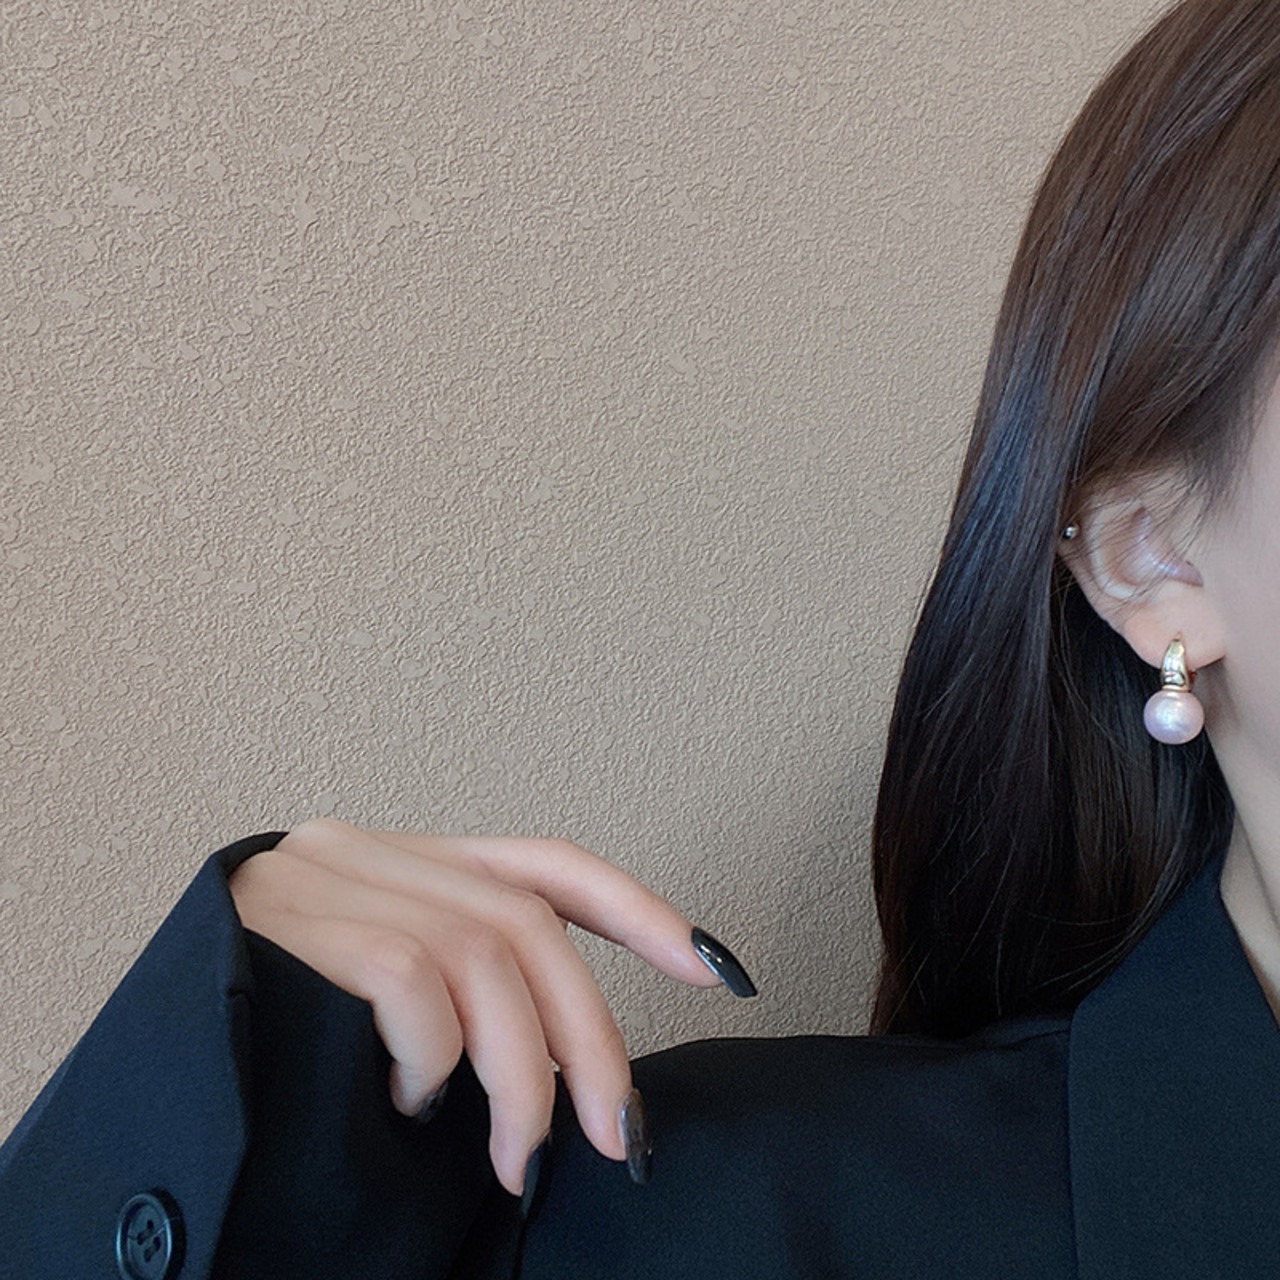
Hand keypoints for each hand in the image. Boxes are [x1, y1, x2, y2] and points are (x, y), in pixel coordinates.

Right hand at [226, 816, 753, 1195]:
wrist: (154, 1059)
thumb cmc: (278, 1051)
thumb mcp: (383, 1011)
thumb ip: (461, 998)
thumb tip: (566, 1073)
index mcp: (404, 863)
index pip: (543, 862)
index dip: (636, 909)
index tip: (712, 967)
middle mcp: (365, 851)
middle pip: (524, 921)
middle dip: (590, 1035)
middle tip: (621, 1135)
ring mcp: (325, 878)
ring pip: (482, 955)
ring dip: (521, 1073)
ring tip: (515, 1155)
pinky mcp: (292, 922)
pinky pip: (412, 985)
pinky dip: (436, 1057)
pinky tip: (416, 1102)